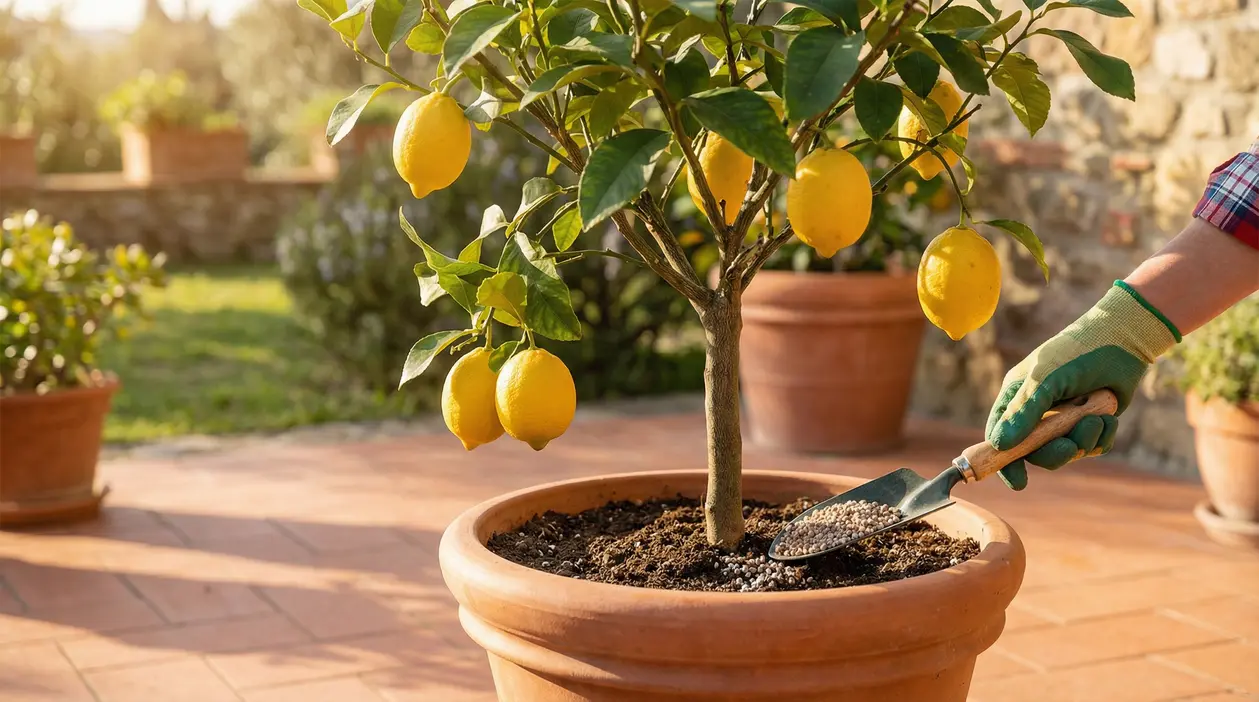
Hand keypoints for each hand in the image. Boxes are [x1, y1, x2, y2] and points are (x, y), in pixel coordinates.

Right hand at [986, 282, 1179, 489]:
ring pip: (1067, 452)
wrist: (1122, 341)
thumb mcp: (1044, 381)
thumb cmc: (1075, 354)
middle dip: (1055, 453)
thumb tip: (999, 445)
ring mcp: (1065, 419)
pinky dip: (1102, 437)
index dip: (1005, 461)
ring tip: (1097, 420)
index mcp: (1017, 399)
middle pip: (1035, 453)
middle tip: (1071, 445)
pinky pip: (1093, 447)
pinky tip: (1108, 418)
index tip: (1019, 482)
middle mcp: (1038, 412)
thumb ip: (1024, 413)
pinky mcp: (1091, 423)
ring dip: (1084, 441)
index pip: (1001, 437)